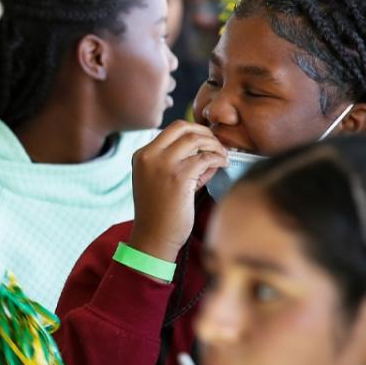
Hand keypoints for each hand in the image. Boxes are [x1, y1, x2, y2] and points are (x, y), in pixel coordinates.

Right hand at [127, 122, 225, 263]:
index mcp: (142, 155)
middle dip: (205, 132)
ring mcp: (162, 165)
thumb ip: (180, 162)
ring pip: (195, 139)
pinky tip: (224, 164)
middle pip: (182, 127)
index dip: (194, 131)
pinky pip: (205, 158)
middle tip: (218, 144)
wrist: (153, 237)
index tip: (208, 141)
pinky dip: (218, 158)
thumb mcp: (161, 181)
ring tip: (223, 155)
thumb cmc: (160, 213)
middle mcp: (149, 155)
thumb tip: (210, 149)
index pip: (172, 129)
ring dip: (214, 145)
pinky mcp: (178, 177)